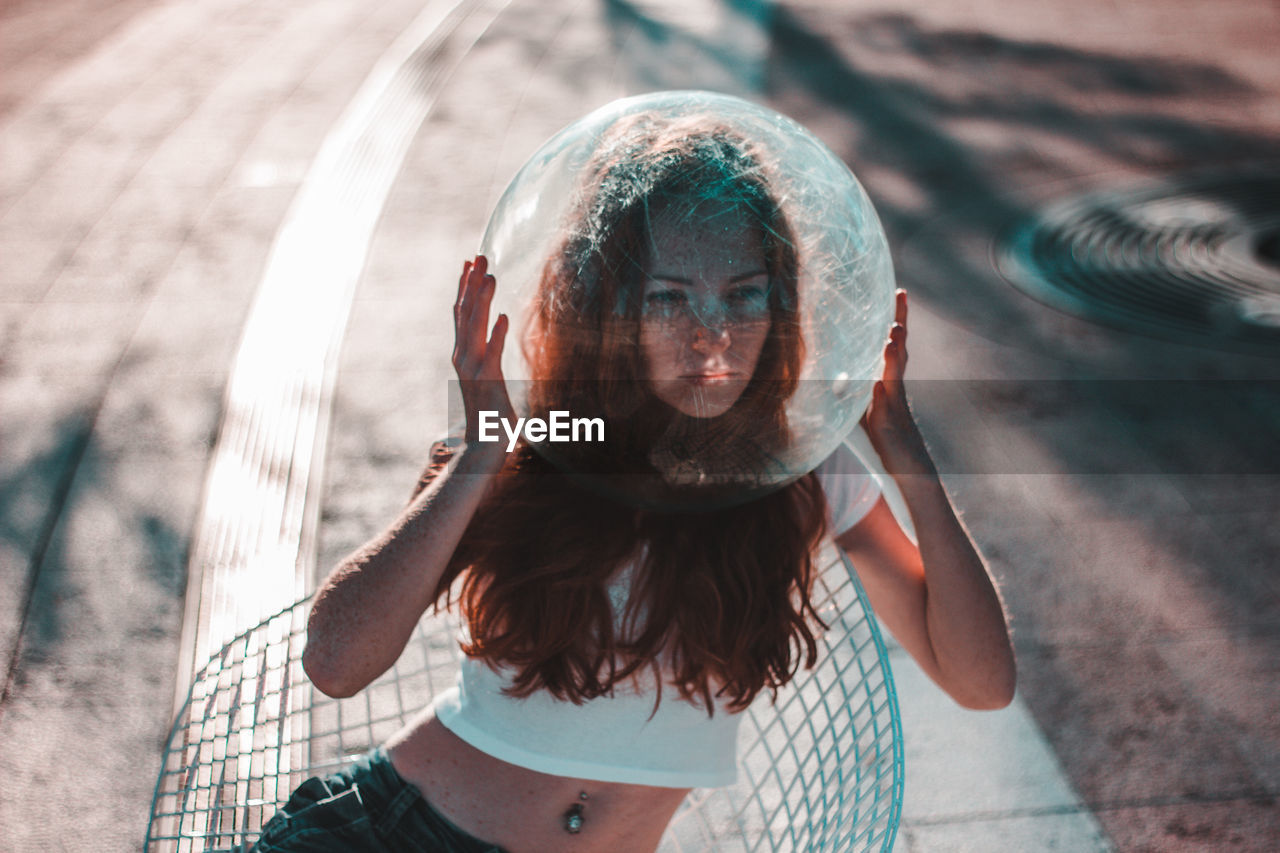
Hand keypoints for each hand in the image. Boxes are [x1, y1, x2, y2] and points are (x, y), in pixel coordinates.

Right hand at [452, 255, 513, 446]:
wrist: (482, 448)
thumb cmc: (490, 415)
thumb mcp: (486, 380)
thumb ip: (486, 359)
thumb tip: (492, 339)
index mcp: (464, 356)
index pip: (462, 314)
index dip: (465, 287)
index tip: (469, 263)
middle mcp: (464, 359)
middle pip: (465, 313)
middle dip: (472, 283)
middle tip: (479, 255)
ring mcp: (474, 371)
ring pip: (475, 328)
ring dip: (483, 300)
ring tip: (490, 275)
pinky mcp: (488, 384)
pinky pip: (493, 355)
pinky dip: (497, 335)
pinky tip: (504, 317)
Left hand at [859, 289, 936, 477]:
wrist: (909, 470)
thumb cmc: (885, 441)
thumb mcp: (861, 413)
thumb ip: (848, 396)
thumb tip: (830, 381)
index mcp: (887, 382)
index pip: (891, 347)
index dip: (895, 321)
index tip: (899, 294)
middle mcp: (893, 388)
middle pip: (898, 351)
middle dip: (898, 325)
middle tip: (900, 297)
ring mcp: (894, 404)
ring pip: (894, 374)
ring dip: (893, 353)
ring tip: (892, 334)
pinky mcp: (890, 423)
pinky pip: (886, 403)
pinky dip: (883, 389)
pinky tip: (880, 379)